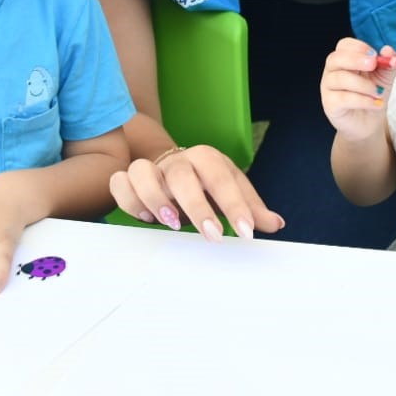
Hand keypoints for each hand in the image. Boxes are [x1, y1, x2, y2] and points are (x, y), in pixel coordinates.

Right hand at [111, 144, 283, 241]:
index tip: (246, 233)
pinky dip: (129, 200)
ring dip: (154, 198)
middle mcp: (177, 161)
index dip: (236, 205)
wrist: (170, 164)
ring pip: (142, 172)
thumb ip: (250, 207)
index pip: (223, 178)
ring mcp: (151, 169)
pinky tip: (146, 219)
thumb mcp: (230, 190)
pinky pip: (120, 183)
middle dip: (198, 207)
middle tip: (214, 236)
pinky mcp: (128, 179)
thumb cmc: (205, 183)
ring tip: (172, 224)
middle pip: (183, 176)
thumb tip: (275, 224)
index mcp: (207, 159)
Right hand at [321, 38, 395, 142]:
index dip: (358, 47)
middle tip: (373, 64)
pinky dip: (362, 100)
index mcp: (345, 60)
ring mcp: (328, 88)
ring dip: (363, 84)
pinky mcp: (329, 105)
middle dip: (355, 59)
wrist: (369, 123)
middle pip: (335, 58)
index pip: (343, 45)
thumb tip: (388, 50)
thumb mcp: (385, 77)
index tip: (374, 54)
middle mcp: (332, 71)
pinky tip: (375, 103)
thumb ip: (388, 64)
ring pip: (340, 79)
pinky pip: (343, 98)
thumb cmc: (372, 95)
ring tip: (378, 92)